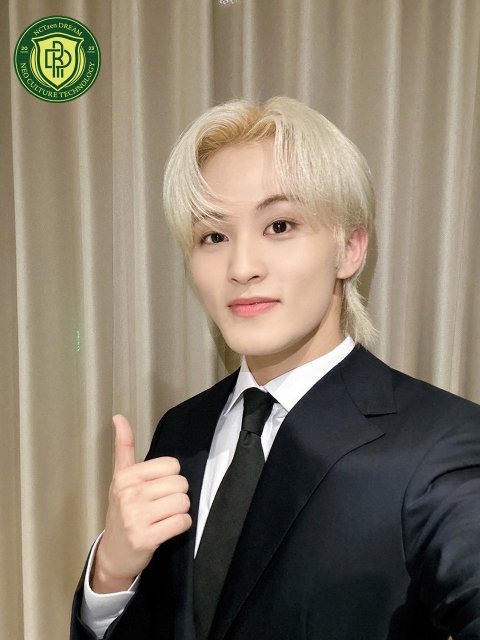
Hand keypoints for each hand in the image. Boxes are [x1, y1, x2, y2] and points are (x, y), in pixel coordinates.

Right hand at [91, 414, 191, 592]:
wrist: (113, 554)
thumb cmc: (121, 512)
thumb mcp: (120, 478)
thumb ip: (124, 447)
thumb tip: (118, 417)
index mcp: (126, 477)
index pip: (172, 465)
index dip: (171, 477)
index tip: (157, 488)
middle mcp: (129, 494)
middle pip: (180, 484)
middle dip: (177, 495)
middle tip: (161, 506)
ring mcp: (136, 517)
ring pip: (183, 502)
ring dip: (180, 511)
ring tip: (164, 517)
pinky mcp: (146, 538)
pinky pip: (182, 522)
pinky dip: (181, 525)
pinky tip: (167, 529)